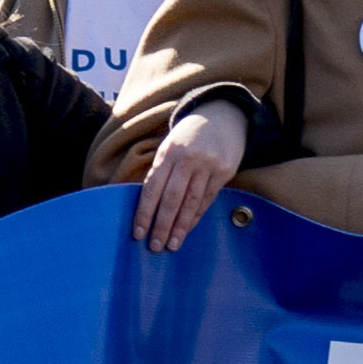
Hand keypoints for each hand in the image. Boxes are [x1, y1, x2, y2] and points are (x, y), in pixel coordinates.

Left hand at [133, 99, 246, 252]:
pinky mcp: (224, 172)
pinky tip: (188, 229)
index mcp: (168, 152)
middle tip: (155, 246)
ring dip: (180, 227)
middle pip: (172, 199)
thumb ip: (160, 171)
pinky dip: (196, 216)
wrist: (223, 117)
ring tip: (172, 245)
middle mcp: (187, 159)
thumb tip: (146, 203)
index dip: (145, 212)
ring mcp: (208, 166)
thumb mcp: (169, 146)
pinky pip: (207, 199)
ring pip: (191, 202)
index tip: (138, 233)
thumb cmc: (189, 136)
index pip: (152, 187)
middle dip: (162, 225)